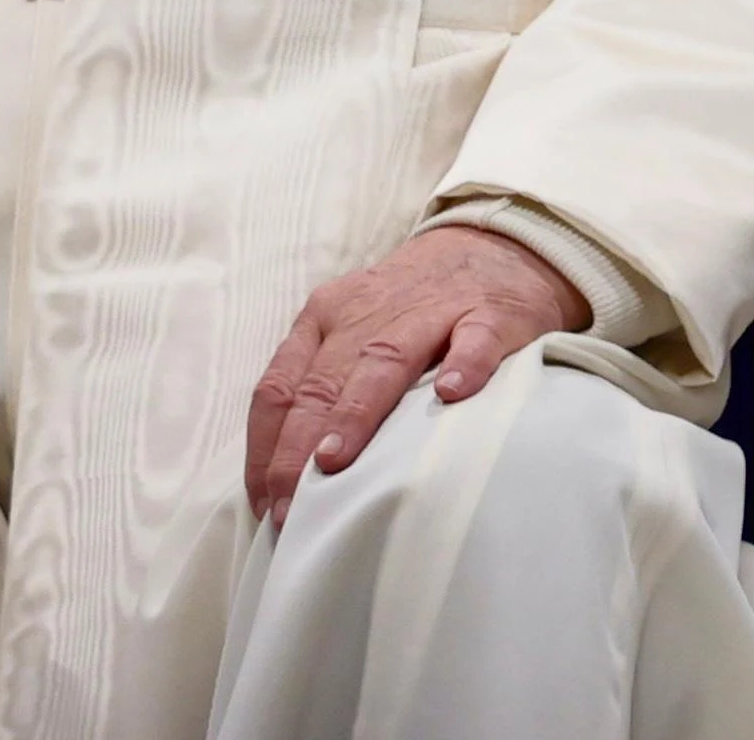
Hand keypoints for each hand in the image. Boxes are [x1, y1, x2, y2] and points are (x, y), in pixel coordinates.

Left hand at [244, 224, 589, 525]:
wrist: (492, 242)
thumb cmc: (412, 305)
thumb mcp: (354, 328)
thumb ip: (323, 382)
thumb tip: (286, 471)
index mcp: (327, 318)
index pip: (280, 386)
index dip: (266, 446)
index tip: (261, 502)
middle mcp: (367, 313)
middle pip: (321, 383)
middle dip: (297, 449)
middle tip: (288, 510)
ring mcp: (429, 311)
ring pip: (383, 361)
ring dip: (355, 412)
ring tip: (334, 459)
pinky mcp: (489, 313)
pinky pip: (474, 338)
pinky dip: (463, 364)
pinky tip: (453, 394)